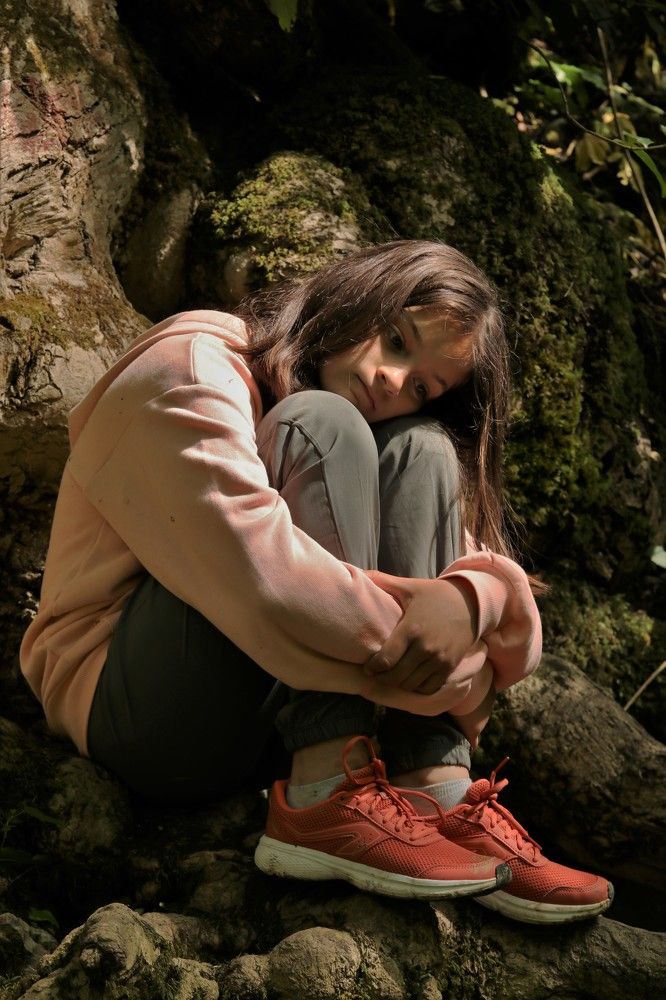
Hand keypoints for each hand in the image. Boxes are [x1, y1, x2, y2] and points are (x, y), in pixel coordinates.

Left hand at [363, 571, 476, 693]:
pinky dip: (417, 688)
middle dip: (381, 678)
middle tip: (375, 675)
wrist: (471, 604)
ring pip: (411, 684)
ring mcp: (439, 660)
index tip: (367, 667)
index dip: (373, 667)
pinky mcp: (450, 667)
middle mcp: (425, 648)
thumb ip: (383, 581)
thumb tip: (357, 571)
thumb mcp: (409, 586)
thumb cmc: (435, 595)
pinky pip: (429, 688)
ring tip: (390, 678)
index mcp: (411, 629)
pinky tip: (410, 681)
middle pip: (396, 676)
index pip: (386, 659)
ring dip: (398, 684)